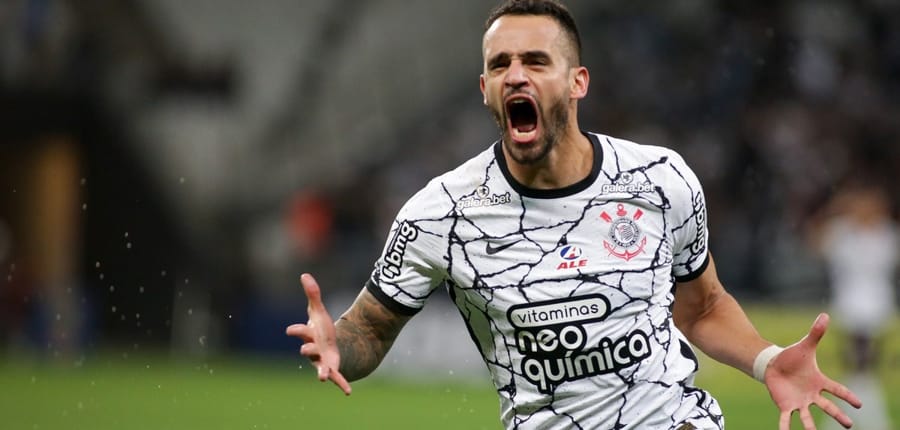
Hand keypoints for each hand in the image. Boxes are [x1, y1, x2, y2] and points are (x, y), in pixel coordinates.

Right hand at [285, 273, 351, 394]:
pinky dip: (341, 384)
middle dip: (306, 349)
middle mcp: (313, 350)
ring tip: (322, 377)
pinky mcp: (333, 370)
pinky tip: (348, 392)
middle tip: (305, 349)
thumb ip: (313, 294)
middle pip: (308, 350)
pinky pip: (337, 378)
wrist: (330, 346)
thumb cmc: (321, 329)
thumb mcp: (319, 311)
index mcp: (309, 335)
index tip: (290, 330)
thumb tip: (304, 274)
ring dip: (321, 372)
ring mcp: (322, 362)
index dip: (296, 330)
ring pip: (319, 367)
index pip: (300, 332)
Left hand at [764, 313, 861, 428]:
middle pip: (827, 407)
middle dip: (838, 415)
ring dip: (811, 426)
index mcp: (819, 382)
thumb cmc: (792, 357)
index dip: (848, 396)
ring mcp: (799, 402)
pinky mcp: (785, 405)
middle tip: (849, 425)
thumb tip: (825, 315)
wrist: (773, 365)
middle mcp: (812, 395)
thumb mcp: (805, 345)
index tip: (859, 404)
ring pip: (808, 417)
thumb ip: (816, 333)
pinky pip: (786, 419)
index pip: (837, 389)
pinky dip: (785, 427)